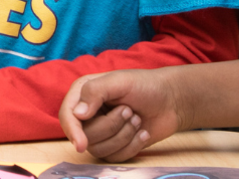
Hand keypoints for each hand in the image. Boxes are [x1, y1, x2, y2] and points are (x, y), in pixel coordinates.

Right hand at [62, 70, 182, 161]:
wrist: (171, 101)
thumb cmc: (145, 85)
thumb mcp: (119, 81)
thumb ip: (95, 92)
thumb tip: (77, 114)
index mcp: (83, 94)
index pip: (68, 116)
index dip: (72, 132)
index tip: (81, 145)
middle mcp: (88, 114)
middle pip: (86, 136)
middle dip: (112, 125)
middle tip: (129, 111)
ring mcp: (101, 132)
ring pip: (100, 149)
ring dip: (124, 135)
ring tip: (137, 119)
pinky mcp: (115, 146)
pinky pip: (115, 157)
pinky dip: (132, 145)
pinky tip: (142, 132)